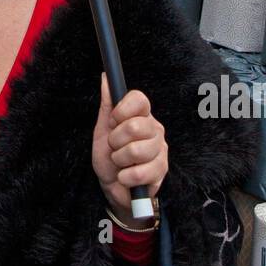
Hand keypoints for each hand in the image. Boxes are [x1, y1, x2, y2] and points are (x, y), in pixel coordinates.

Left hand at [91, 72, 167, 224]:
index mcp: (141, 115)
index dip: (122, 110)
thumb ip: (107, 104)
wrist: (113, 188)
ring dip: (119, 160)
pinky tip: (126, 177)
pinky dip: (125, 177)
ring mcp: (160, 150)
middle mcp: (154, 129)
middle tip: (114, 147)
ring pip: (136, 150)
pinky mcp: (162, 171)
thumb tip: (106, 77)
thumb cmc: (109, 157)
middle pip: (135, 126)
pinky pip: (139, 172)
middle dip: (116, 141)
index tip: (112, 121)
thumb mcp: (102, 130)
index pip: (139, 99)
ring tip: (120, 163)